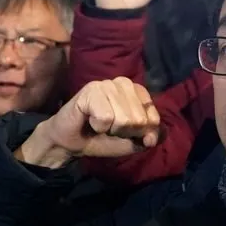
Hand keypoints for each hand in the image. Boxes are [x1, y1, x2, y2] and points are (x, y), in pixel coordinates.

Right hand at [19, 78, 161, 166]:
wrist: (72, 142)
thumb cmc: (102, 138)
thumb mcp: (131, 142)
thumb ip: (146, 139)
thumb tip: (152, 140)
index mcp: (138, 92)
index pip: (153, 119)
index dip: (139, 134)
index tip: (124, 132)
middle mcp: (124, 83)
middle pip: (139, 120)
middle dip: (124, 132)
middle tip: (109, 128)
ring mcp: (107, 84)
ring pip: (124, 119)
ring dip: (111, 130)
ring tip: (100, 125)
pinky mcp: (91, 89)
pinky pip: (106, 117)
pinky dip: (98, 127)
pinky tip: (90, 120)